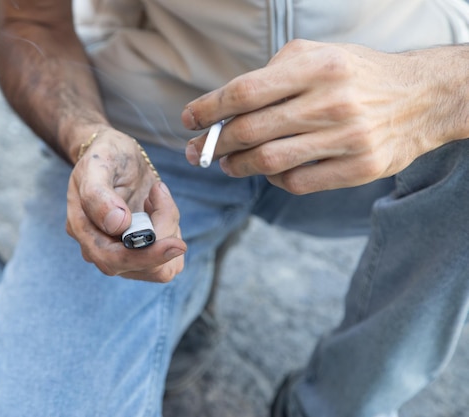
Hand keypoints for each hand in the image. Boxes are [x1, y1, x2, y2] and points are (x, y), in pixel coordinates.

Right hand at [66, 127, 185, 281]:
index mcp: (83, 230)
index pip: (114, 260)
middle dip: (162, 233)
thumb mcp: (98, 164)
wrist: (115, 155)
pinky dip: (172, 232)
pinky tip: (158, 208)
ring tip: (156, 198)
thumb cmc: (104, 156)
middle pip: (142, 266)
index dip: (146, 256)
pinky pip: (167, 259)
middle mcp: (100, 248)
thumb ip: (99, 195)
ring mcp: (121, 253)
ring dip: (168, 231)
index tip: (176, 243)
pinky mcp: (142, 252)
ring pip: (159, 267)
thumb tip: (117, 226)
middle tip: (159, 194)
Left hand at [183, 39, 452, 193]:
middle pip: (250, 131)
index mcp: (318, 66)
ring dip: (237, 166)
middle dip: (213, 143)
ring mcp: (348, 138)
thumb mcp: (318, 55)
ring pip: (269, 161)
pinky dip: (273, 179)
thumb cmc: (356, 74)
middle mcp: (332, 102)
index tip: (188, 120)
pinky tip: (267, 171)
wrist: (422, 97)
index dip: (208, 109)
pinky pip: (298, 183)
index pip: (245, 92)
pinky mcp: (360, 168)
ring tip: (226, 163)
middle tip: (196, 150)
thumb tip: (224, 109)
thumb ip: (272, 75)